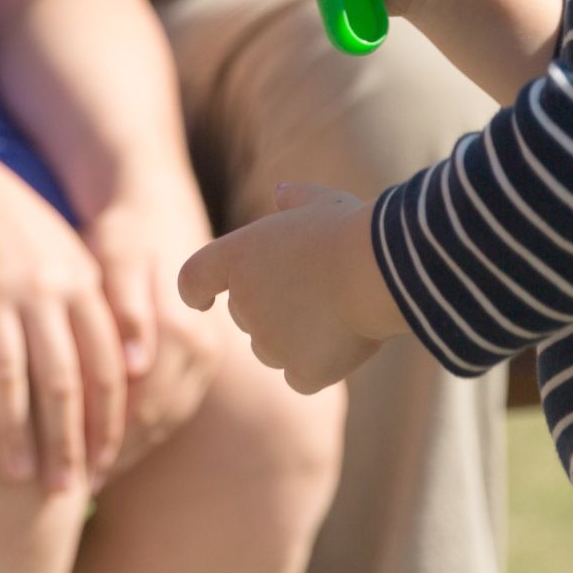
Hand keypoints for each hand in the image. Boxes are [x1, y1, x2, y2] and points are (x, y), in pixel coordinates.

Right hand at [0, 154, 130, 494]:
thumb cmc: (14, 235)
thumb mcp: (66, 261)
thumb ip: (99, 314)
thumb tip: (134, 383)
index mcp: (77, 283)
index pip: (104, 365)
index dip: (107, 421)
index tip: (105, 467)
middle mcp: (39, 288)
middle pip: (60, 378)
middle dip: (66, 440)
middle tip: (65, 489)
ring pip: (7, 373)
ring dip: (14, 431)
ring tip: (17, 479)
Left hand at [84, 197, 222, 469]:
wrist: (155, 205)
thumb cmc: (124, 228)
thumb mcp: (118, 255)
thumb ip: (126, 308)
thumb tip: (137, 364)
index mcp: (180, 327)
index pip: (140, 403)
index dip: (100, 436)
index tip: (60, 461)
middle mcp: (200, 350)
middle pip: (152, 422)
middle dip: (109, 455)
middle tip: (63, 483)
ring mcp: (204, 357)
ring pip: (162, 423)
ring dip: (125, 451)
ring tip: (80, 476)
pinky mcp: (199, 360)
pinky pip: (171, 410)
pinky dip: (139, 433)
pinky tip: (106, 447)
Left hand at [177, 183, 392, 394]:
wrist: (380, 270)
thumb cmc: (350, 230)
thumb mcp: (320, 201)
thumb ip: (295, 199)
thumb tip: (281, 195)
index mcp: (238, 257)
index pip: (192, 280)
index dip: (196, 292)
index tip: (204, 300)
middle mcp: (245, 302)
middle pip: (242, 317)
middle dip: (266, 311)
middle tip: (310, 293)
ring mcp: (271, 342)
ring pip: (269, 351)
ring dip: (290, 341)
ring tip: (331, 315)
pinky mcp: (303, 370)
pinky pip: (300, 377)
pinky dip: (315, 368)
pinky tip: (340, 347)